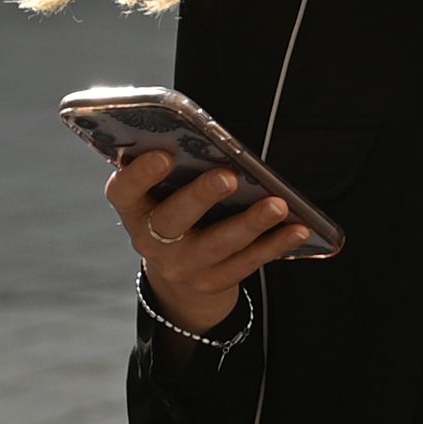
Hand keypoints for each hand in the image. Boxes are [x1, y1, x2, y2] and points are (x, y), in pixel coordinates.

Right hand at [103, 149, 303, 337]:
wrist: (180, 279)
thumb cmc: (177, 214)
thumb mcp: (164, 195)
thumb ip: (179, 171)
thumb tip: (214, 141)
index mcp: (135, 210)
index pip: (124, 191)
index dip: (140, 174)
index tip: (164, 155)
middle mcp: (151, 241)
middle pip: (173, 219)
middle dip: (201, 196)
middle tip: (228, 176)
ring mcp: (181, 266)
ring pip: (217, 245)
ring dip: (251, 223)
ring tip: (278, 204)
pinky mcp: (213, 282)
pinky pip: (247, 263)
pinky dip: (275, 245)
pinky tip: (298, 229)